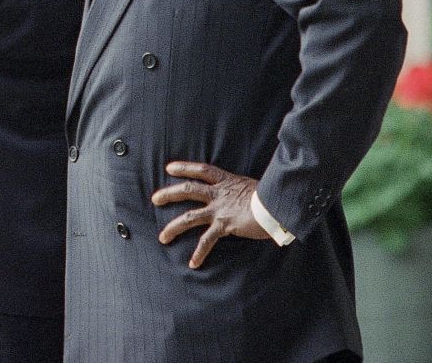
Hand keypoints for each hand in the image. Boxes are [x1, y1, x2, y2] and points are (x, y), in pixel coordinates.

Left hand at [151, 160, 268, 268]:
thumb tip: (249, 196)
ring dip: (174, 227)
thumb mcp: (254, 187)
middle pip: (188, 190)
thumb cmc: (272, 195)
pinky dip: (199, 253)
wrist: (277, 204)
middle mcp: (219, 193)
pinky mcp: (224, 225)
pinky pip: (207, 240)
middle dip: (169, 194)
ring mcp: (219, 209)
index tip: (169, 168)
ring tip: (162, 237)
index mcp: (226, 181)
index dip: (185, 167)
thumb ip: (244, 191)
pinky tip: (193, 263)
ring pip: (190, 216)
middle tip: (154, 199)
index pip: (201, 170)